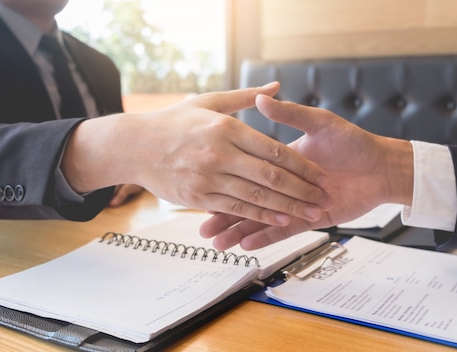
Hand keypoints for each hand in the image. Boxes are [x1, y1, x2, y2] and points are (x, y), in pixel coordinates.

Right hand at [61, 83, 331, 225]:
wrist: (134, 146)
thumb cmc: (174, 121)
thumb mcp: (208, 101)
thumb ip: (245, 97)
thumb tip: (277, 87)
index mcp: (226, 128)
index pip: (273, 149)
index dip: (301, 165)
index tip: (320, 174)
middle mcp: (219, 154)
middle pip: (270, 177)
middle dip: (301, 191)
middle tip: (323, 199)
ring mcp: (208, 178)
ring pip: (256, 198)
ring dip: (286, 209)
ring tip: (310, 215)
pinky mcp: (198, 198)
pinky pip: (235, 209)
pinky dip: (259, 218)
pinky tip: (279, 222)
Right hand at [200, 94, 413, 249]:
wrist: (383, 167)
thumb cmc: (353, 141)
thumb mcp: (320, 122)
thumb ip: (291, 113)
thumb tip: (265, 95)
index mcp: (279, 159)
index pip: (247, 170)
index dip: (225, 179)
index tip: (203, 183)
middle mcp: (282, 182)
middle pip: (247, 199)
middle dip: (224, 215)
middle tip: (202, 229)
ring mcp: (294, 202)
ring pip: (261, 219)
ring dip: (238, 232)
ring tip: (216, 244)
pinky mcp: (309, 219)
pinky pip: (283, 231)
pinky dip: (266, 238)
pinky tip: (245, 246)